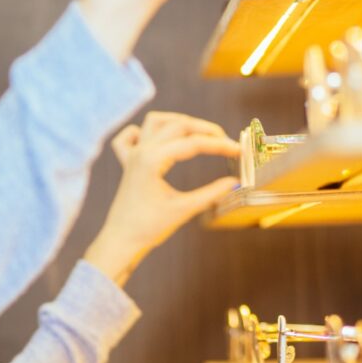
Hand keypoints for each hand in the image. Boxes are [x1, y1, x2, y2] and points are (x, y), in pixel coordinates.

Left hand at [84, 111, 240, 286]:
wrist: (121, 240)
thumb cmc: (149, 227)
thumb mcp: (184, 209)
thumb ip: (212, 194)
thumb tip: (235, 182)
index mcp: (152, 160)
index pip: (193, 143)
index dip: (220, 146)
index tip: (240, 151)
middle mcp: (140, 151)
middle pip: (177, 125)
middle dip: (205, 130)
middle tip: (227, 143)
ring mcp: (132, 155)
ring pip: (155, 122)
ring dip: (178, 122)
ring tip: (201, 134)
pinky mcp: (128, 163)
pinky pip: (131, 136)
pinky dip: (144, 131)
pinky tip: (159, 139)